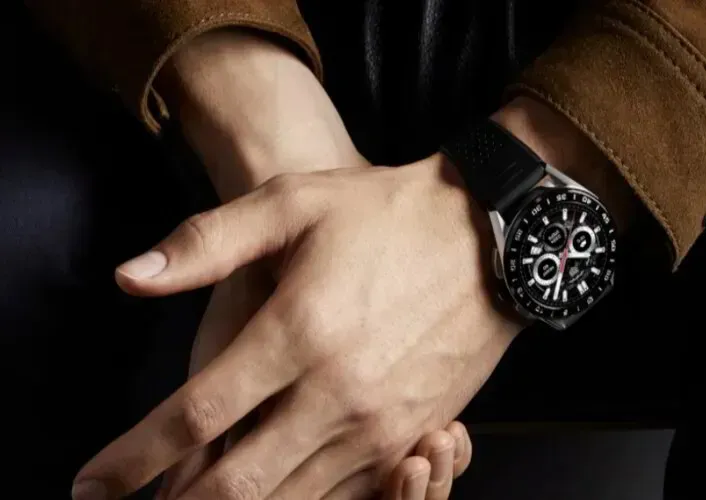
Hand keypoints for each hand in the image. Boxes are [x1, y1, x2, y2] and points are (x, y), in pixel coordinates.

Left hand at [72, 153, 518, 499]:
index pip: (195, 416)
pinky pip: (350, 496)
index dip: (134, 457)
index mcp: (298, 333)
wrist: (489, 236)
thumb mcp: (293, 203)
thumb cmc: (386, 214)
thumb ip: (206, 242)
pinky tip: (280, 494)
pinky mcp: (413, 433)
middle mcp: (337, 392)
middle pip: (238, 483)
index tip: (93, 482)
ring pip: (293, 499)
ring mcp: (382, 423)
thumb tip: (128, 277)